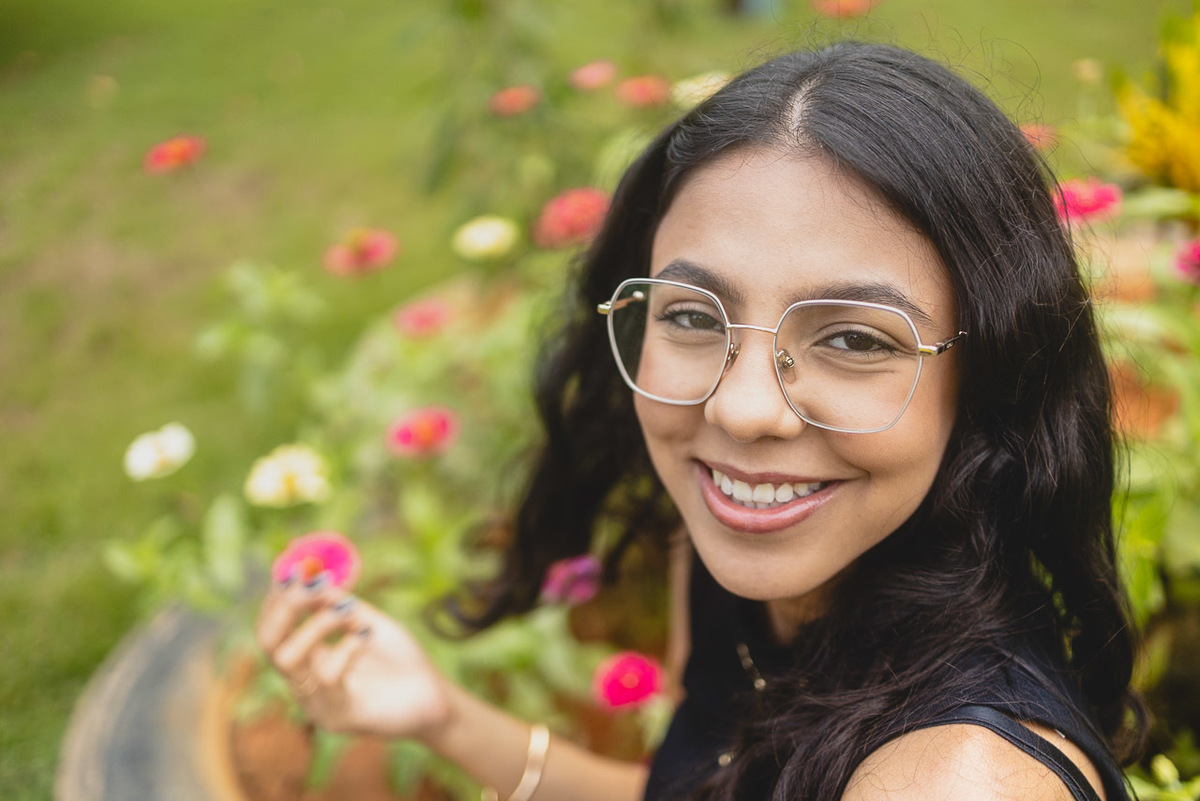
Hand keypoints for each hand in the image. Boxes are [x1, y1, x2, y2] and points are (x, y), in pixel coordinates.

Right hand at [256, 574, 452, 740]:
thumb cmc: (402, 660)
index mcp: (307, 660)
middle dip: (286, 607)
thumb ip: (339, 604)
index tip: (296, 572)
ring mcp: (317, 704)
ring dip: (320, 624)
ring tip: (352, 613)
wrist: (436, 697)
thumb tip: (311, 575)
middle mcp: (304, 683)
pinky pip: (326, 678)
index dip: (277, 600)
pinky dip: (345, 647)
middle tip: (315, 586)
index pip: (271, 629)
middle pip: (269, 644)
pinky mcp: (338, 717)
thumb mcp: (369, 622)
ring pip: (289, 658)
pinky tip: (367, 636)